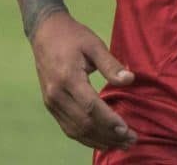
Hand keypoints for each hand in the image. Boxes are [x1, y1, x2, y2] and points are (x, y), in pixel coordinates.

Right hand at [28, 12, 137, 150]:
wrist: (45, 33)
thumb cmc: (73, 36)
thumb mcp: (94, 44)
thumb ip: (111, 64)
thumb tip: (129, 80)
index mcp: (67, 78)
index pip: (90, 107)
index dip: (108, 120)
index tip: (126, 129)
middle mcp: (56, 95)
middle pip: (83, 123)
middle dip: (108, 135)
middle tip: (131, 140)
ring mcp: (51, 102)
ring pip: (75, 130)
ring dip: (99, 140)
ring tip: (121, 144)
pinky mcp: (51, 106)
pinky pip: (68, 128)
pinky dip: (86, 138)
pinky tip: (102, 140)